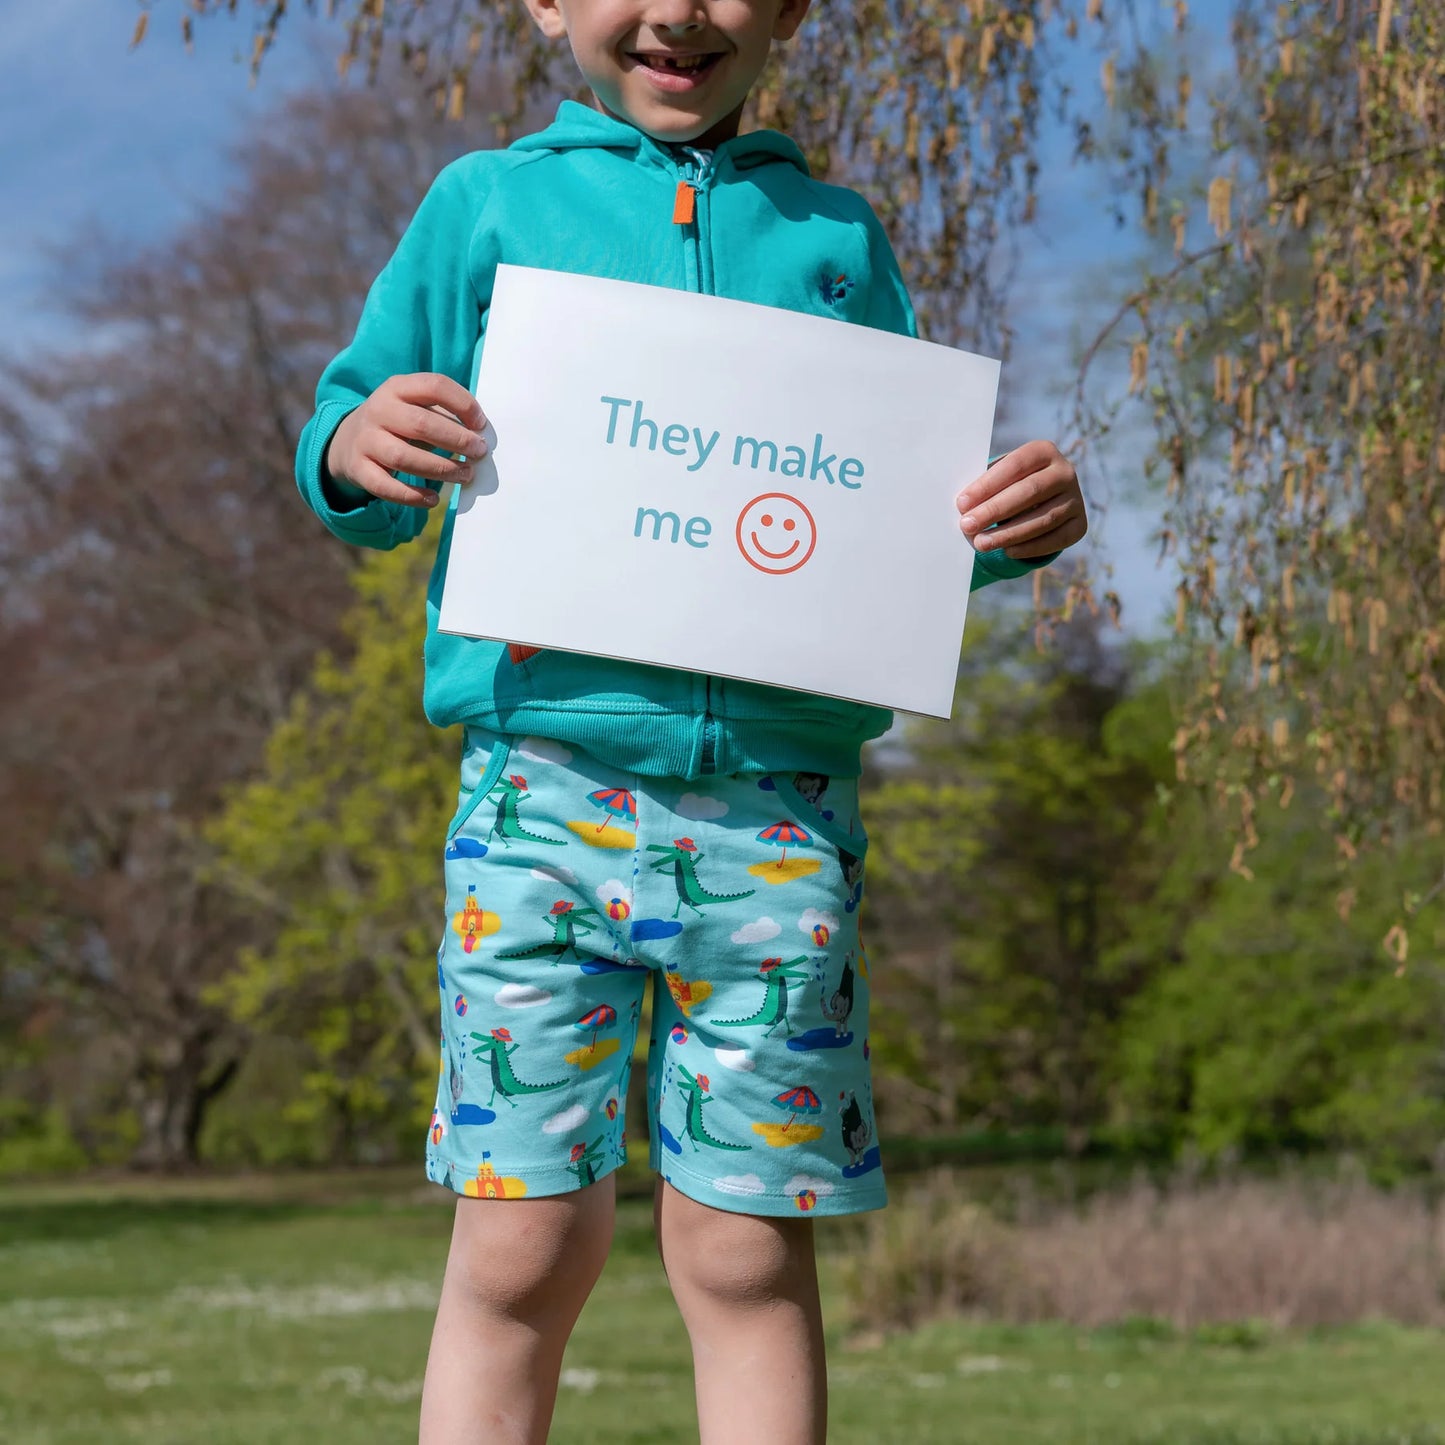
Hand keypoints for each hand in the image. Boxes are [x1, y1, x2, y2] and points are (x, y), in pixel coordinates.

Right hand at [325, 373, 486, 508]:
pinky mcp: (358, 469)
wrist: (348, 440)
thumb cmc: (397, 423)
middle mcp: (378, 410)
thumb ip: (443, 415)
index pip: (434, 386)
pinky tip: (433, 499)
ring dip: (441, 469)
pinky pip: (386, 486)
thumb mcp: (413, 406)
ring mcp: (365, 440)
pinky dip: (412, 496)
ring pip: (405, 458)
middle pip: (421, 424)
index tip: (481, 424)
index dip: (463, 404)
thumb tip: (479, 436)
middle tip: (479, 452)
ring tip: (465, 475)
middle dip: (457, 440)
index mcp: (397, 387)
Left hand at [956, 440, 1086, 558]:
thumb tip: (964, 506)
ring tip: (981, 543)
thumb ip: (985, 486)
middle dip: (994, 511)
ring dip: (1009, 533)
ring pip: (1043, 519)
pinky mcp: (1080, 525)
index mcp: (1044, 451)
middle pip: (1029, 491)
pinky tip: (1007, 551)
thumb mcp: (999, 477)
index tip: (961, 503)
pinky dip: (1030, 547)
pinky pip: (1056, 539)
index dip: (987, 485)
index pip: (1015, 466)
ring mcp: (1076, 499)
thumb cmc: (1009, 485)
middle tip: (967, 525)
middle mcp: (1066, 472)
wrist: (1042, 500)